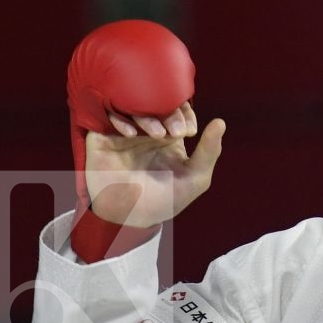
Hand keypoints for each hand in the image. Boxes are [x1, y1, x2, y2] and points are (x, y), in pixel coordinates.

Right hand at [85, 101, 225, 228]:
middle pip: (157, 104)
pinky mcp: (102, 136)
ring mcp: (124, 131)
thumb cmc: (164, 200)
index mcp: (169, 134)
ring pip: (133, 106)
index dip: (185, 112)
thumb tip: (221, 122)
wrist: (130, 218)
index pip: (177, 108)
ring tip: (157, 135)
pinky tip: (132, 134)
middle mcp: (146, 128)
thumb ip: (209, 152)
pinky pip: (108, 116)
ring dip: (148, 116)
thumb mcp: (194, 178)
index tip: (190, 129)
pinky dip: (121, 121)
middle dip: (170, 114)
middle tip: (176, 131)